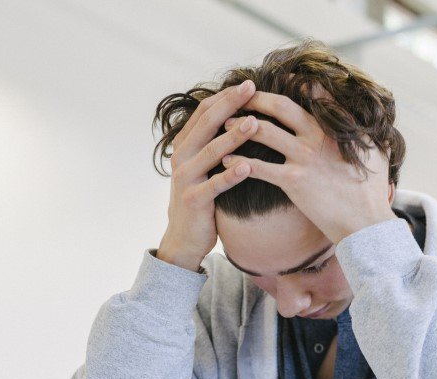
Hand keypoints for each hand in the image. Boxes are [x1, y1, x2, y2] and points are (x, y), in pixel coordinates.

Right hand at [156, 80, 260, 271]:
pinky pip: (215, 184)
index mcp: (185, 144)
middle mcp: (182, 156)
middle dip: (230, 104)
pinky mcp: (194, 200)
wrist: (184, 237)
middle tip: (252, 88)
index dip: (226, 96)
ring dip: (233, 137)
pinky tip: (248, 166)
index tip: (249, 84)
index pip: (205, 111)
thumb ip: (214, 142)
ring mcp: (186, 178)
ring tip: (254, 123)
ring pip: (211, 151)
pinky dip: (230, 175)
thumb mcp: (204, 166)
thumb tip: (240, 115)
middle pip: (207, 123)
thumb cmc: (202, 197)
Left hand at [221, 91, 396, 243]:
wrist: (366, 222)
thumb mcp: (378, 150)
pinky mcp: (293, 181)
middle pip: (280, 106)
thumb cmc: (374, 190)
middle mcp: (318, 136)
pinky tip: (226, 160)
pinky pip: (258, 167)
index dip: (294, 82)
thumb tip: (375, 118)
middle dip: (255, 98)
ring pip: (264, 132)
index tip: (278, 77)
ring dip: (240, 126)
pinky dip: (239, 162)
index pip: (314, 93)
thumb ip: (370, 130)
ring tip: (224, 124)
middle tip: (239, 96)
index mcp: (338, 126)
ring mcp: (304, 157)